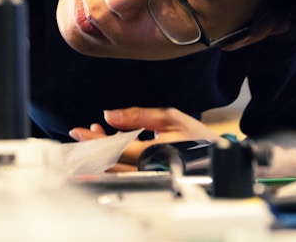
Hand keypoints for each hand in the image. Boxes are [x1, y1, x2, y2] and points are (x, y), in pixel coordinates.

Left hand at [69, 107, 218, 171]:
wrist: (216, 158)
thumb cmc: (195, 136)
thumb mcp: (169, 117)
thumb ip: (138, 115)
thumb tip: (109, 115)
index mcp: (154, 153)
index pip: (117, 147)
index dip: (96, 140)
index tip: (79, 131)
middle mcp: (149, 169)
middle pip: (112, 162)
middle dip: (93, 148)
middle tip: (79, 136)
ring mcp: (149, 177)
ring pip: (116, 170)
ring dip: (100, 155)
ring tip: (91, 139)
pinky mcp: (149, 180)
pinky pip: (124, 173)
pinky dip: (111, 160)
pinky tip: (107, 148)